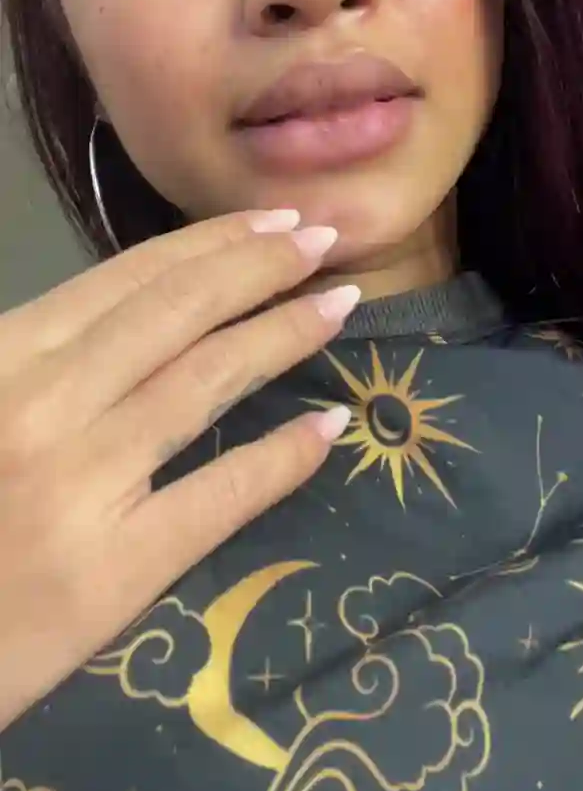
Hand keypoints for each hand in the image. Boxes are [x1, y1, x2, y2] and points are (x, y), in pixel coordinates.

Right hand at [0, 209, 356, 729]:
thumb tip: (125, 318)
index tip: (271, 220)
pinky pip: (219, 495)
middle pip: (179, 312)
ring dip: (285, 333)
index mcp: (6, 354)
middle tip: (323, 237)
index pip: (128, 278)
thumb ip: (33, 355)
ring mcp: (84, 483)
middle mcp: (46, 403)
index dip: (210, 242)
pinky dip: (283, 457)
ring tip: (340, 304)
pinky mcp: (113, 570)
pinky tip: (330, 427)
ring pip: (207, 381)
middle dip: (260, 266)